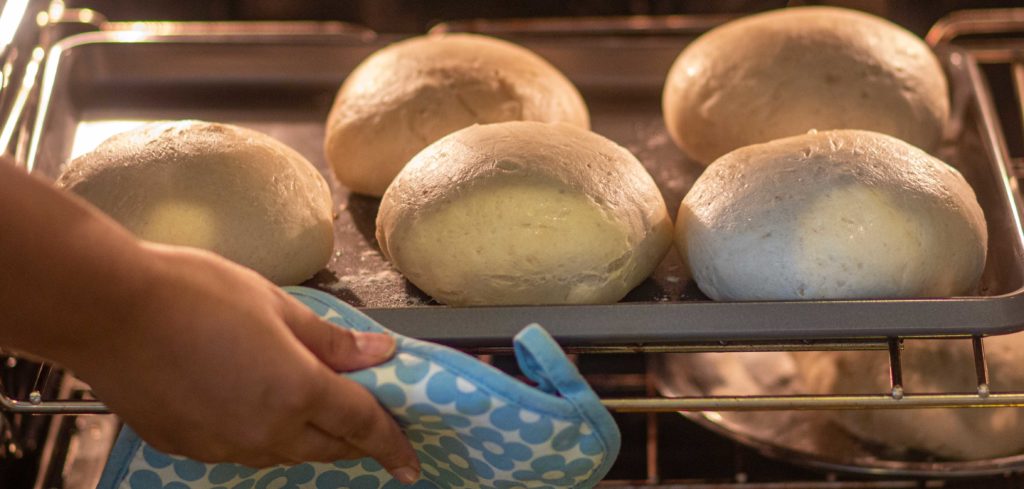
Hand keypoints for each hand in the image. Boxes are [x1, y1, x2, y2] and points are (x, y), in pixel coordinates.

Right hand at [68, 243, 419, 482]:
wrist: (105, 310)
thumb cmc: (194, 292)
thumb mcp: (276, 304)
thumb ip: (330, 339)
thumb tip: (379, 352)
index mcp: (297, 391)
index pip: (362, 425)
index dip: (392, 443)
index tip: (410, 461)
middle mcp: (265, 430)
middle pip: (326, 447)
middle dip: (353, 441)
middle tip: (369, 429)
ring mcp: (222, 445)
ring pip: (283, 453)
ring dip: (307, 438)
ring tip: (311, 412)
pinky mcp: (187, 448)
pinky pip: (240, 450)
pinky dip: (261, 434)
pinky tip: (253, 407)